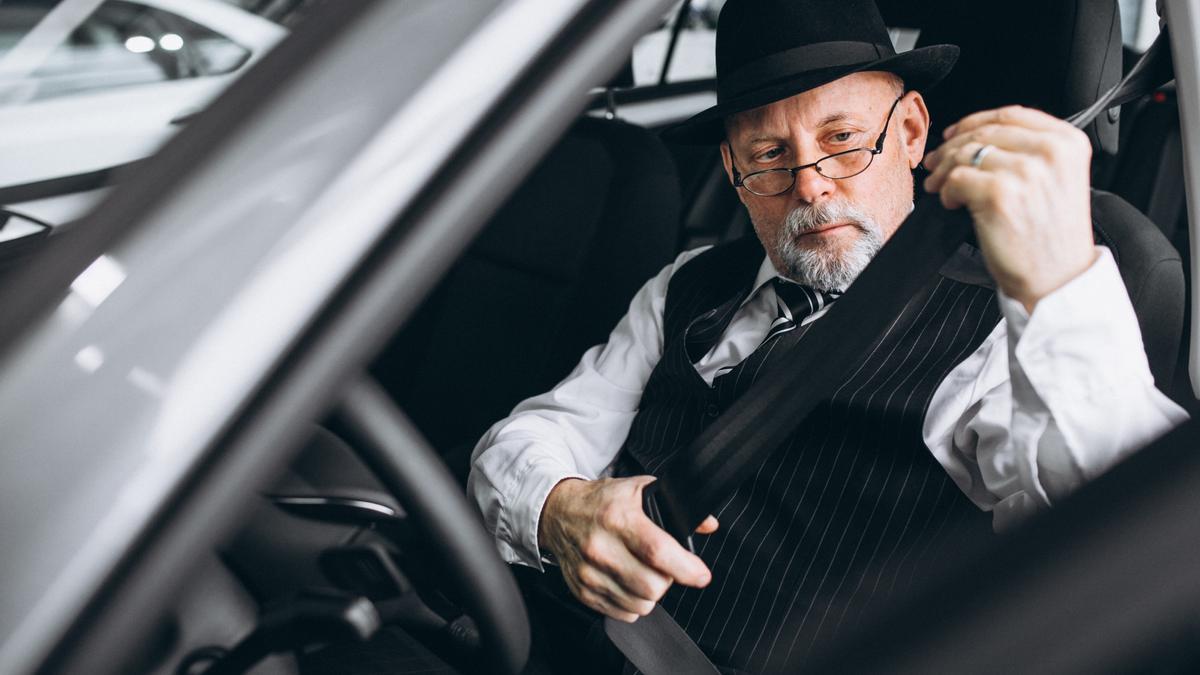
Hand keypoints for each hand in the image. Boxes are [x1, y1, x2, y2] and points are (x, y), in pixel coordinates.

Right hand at [538, 476, 717, 621]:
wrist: (559, 513)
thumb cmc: (603, 501)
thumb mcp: (638, 489)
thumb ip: (675, 504)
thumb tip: (708, 525)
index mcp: (617, 518)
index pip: (656, 550)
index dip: (685, 567)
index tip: (701, 575)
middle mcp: (600, 547)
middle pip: (651, 586)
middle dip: (667, 580)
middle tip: (663, 566)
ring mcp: (589, 573)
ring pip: (639, 604)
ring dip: (650, 594)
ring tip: (643, 572)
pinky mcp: (582, 591)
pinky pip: (622, 613)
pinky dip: (632, 603)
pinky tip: (628, 582)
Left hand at [922, 105, 1098, 311]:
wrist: (1058, 278)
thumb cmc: (1052, 237)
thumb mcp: (1059, 180)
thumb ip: (1032, 151)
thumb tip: (978, 138)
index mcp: (1068, 142)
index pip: (1011, 114)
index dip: (974, 121)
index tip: (954, 133)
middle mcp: (1050, 152)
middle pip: (983, 132)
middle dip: (950, 147)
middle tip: (934, 162)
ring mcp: (1024, 172)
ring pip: (965, 155)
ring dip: (943, 170)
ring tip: (937, 185)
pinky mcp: (998, 195)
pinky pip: (956, 179)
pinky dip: (946, 191)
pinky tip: (951, 202)